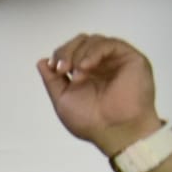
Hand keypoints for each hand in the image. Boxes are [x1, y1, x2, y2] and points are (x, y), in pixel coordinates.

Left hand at [37, 34, 163, 154]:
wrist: (113, 131)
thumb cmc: (90, 122)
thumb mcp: (63, 99)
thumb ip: (52, 81)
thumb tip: (42, 62)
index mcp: (85, 73)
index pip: (70, 51)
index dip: (60, 55)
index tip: (55, 70)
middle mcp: (101, 65)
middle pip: (81, 41)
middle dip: (67, 51)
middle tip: (63, 69)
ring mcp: (115, 61)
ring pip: (94, 40)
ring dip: (79, 54)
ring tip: (78, 74)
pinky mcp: (130, 58)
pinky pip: (110, 44)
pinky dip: (94, 51)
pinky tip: (86, 66)